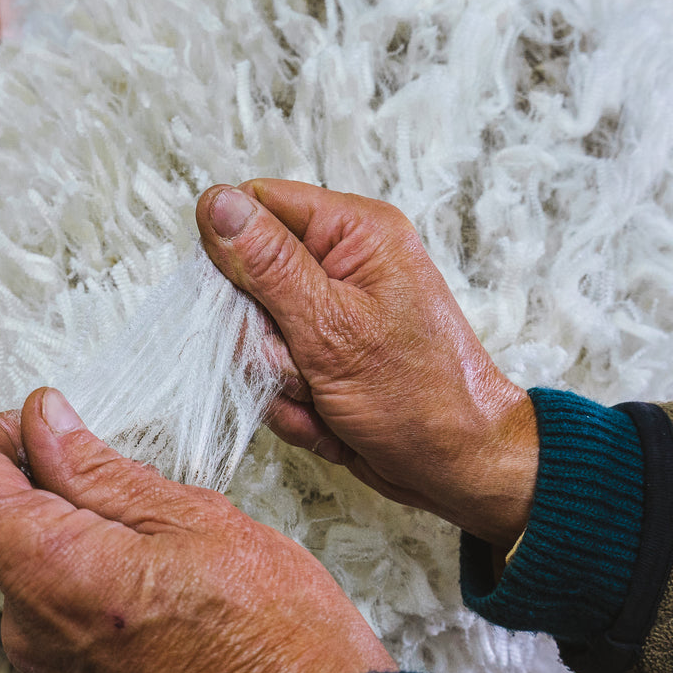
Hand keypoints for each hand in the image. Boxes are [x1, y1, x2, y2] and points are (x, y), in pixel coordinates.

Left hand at [0, 387, 394, 672]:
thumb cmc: (273, 631)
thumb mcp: (190, 517)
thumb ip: (96, 467)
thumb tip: (42, 420)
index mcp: (48, 569)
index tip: (47, 429)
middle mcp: (30, 625)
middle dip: (57, 485)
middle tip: (139, 490)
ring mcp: (49, 665)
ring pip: (34, 562)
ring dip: (82, 535)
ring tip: (165, 549)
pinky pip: (55, 611)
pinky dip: (92, 582)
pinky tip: (159, 589)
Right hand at [197, 179, 537, 550]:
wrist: (455, 468)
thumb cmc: (418, 397)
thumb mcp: (332, 326)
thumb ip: (268, 264)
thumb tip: (217, 204)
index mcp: (354, 232)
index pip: (256, 207)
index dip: (235, 256)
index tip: (248, 305)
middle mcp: (340, 265)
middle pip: (246, 280)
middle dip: (262, 338)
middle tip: (302, 365)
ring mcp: (329, 315)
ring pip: (253, 337)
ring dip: (278, 380)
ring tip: (325, 396)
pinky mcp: (321, 358)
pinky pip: (271, 375)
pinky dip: (292, 405)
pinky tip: (329, 417)